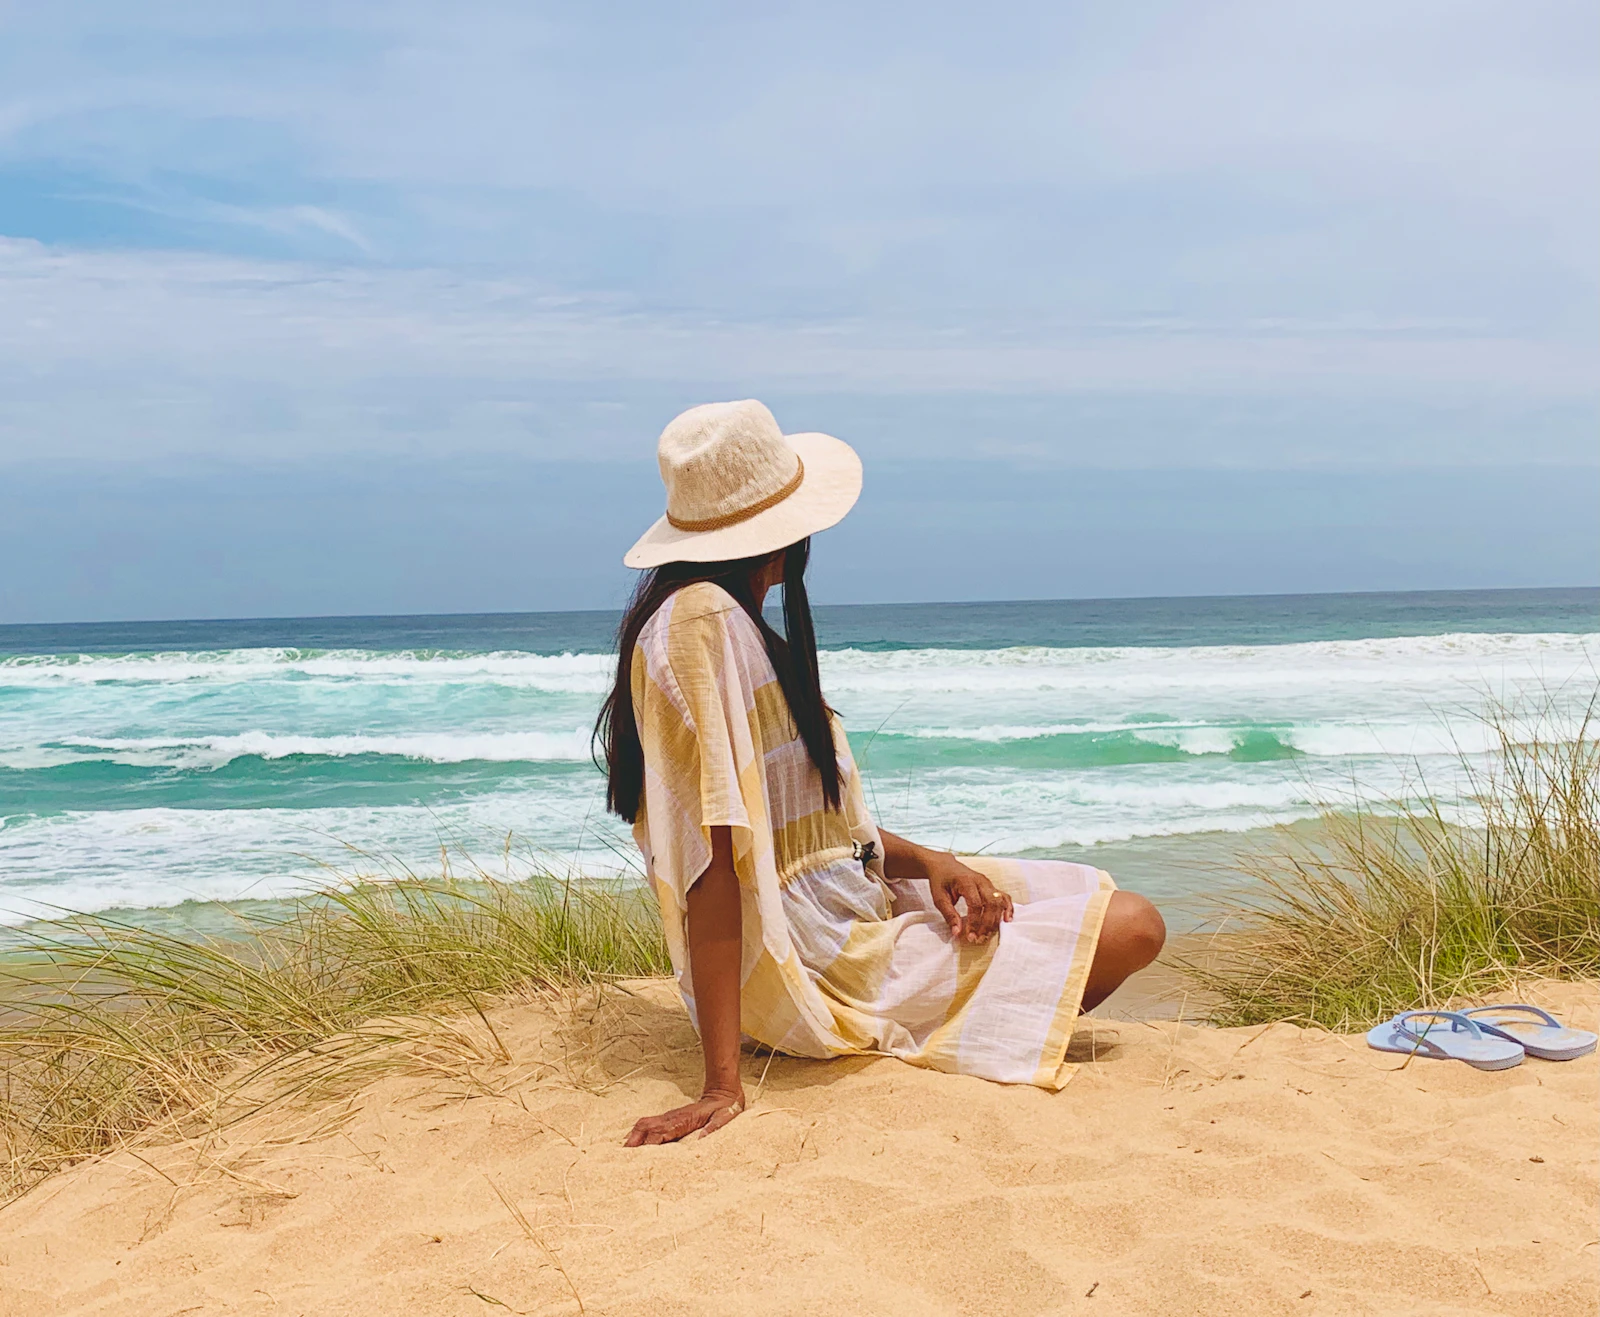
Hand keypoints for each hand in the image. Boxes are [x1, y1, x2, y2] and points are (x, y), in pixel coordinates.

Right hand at [623, 1088, 744, 1146]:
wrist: (723, 1093)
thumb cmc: (725, 1108)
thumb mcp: (725, 1118)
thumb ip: (714, 1128)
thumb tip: (699, 1142)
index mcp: (683, 1120)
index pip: (660, 1133)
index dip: (649, 1146)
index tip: (640, 1159)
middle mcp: (672, 1117)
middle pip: (645, 1126)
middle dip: (633, 1141)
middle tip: (623, 1158)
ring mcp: (670, 1117)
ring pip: (644, 1124)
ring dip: (633, 1137)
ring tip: (624, 1154)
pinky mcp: (670, 1118)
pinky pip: (650, 1125)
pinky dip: (639, 1133)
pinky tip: (634, 1144)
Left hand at [927, 855, 1013, 944]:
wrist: (944, 866)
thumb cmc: (941, 881)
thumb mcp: (939, 898)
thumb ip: (949, 915)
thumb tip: (957, 933)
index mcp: (966, 882)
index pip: (975, 904)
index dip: (974, 922)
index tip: (969, 936)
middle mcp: (980, 881)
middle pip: (991, 903)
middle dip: (987, 924)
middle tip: (978, 938)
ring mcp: (988, 883)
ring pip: (999, 902)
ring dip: (995, 920)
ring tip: (987, 934)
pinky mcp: (991, 886)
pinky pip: (1004, 897)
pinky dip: (1008, 908)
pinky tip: (1006, 920)